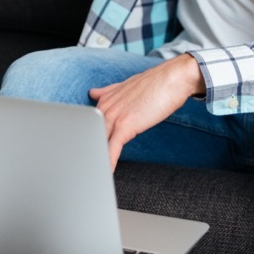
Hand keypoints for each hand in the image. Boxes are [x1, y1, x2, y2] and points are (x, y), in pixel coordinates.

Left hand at [89, 54, 204, 171]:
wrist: (173, 78)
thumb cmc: (156, 83)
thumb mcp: (126, 85)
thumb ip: (108, 92)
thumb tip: (93, 93)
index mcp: (104, 99)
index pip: (90, 125)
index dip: (87, 141)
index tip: (82, 154)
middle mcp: (104, 107)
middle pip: (90, 136)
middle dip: (86, 152)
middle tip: (81, 170)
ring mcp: (113, 116)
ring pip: (98, 143)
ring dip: (94, 160)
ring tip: (90, 176)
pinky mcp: (125, 126)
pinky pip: (112, 149)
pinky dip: (108, 163)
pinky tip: (105, 175)